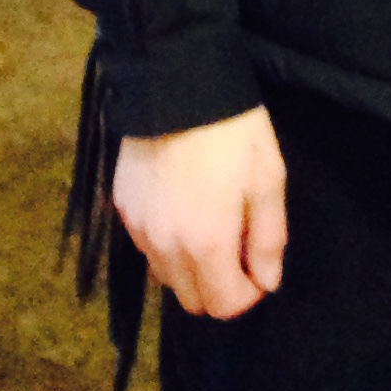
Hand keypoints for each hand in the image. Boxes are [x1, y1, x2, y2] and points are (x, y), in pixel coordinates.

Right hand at [114, 105, 287, 318]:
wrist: (175, 83)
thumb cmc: (233, 131)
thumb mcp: (268, 179)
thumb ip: (269, 238)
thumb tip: (266, 282)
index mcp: (205, 243)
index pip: (223, 306)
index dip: (248, 294)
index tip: (258, 266)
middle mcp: (164, 247)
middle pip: (191, 300)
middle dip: (219, 285)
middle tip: (239, 245)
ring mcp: (137, 229)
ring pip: (166, 277)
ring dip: (192, 266)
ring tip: (212, 222)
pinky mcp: (122, 208)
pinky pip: (147, 247)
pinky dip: (168, 243)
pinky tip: (184, 206)